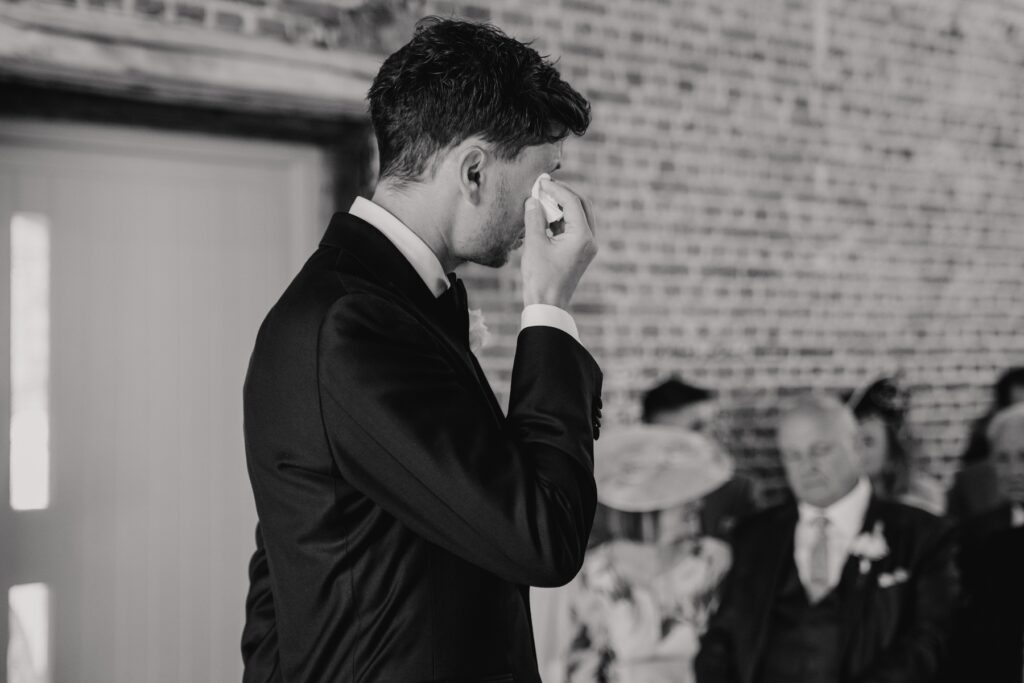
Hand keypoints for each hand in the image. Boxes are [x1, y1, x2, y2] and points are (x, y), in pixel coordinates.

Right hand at [521, 178, 597, 308]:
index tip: (541, 182)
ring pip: (578, 215)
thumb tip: (533, 199)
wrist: (547, 305)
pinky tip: (544, 216)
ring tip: (542, 199)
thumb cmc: (541, 278)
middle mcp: (590, 240)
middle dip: (563, 194)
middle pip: (581, 205)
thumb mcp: (534, 245)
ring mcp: (586, 246)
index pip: (573, 202)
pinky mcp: (579, 251)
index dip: (556, 189)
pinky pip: (573, 227)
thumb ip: (534, 218)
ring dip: (561, 205)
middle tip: (544, 186)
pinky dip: (561, 218)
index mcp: (583, 237)